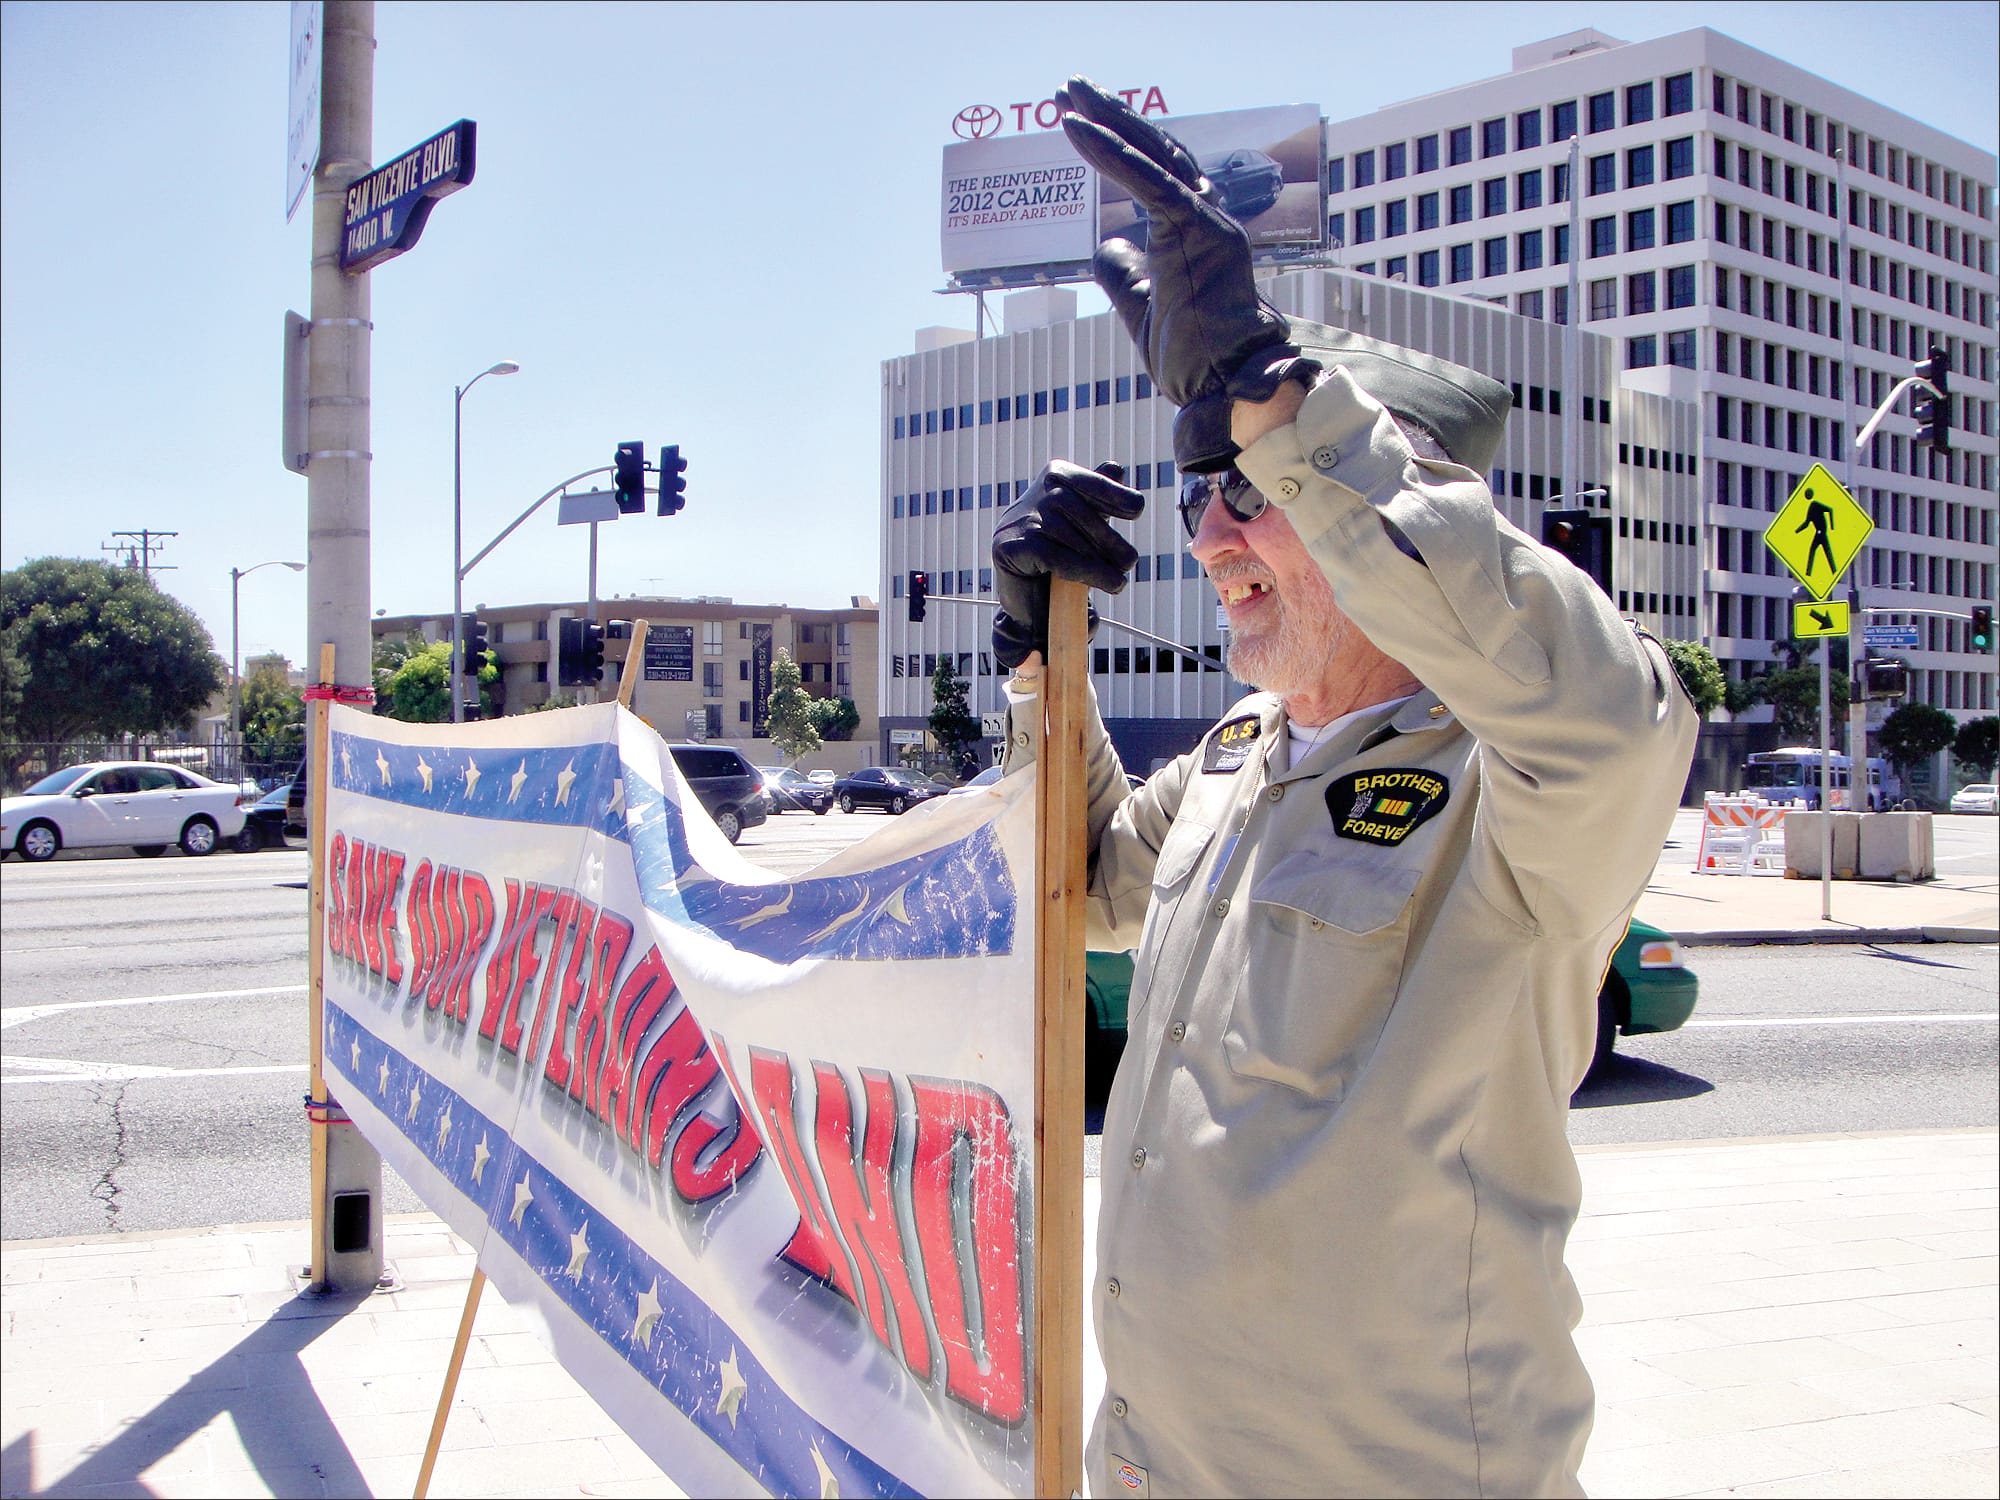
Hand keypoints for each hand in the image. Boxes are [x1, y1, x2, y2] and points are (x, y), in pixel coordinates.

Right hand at [991, 461, 1141, 670]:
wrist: (1026, 594)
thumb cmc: (1061, 550)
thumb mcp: (1083, 522)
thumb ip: (1098, 496)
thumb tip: (1116, 467)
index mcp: (1056, 475)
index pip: (1091, 482)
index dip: (1115, 494)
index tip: (1136, 510)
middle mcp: (1037, 492)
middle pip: (1080, 511)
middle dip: (1109, 539)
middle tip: (1129, 562)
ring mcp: (1020, 519)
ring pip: (1069, 537)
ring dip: (1101, 562)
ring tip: (1119, 580)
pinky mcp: (1010, 547)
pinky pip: (1056, 557)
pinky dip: (1088, 572)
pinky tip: (1111, 583)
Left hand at [1058, 76, 1310, 470]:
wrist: (1223, 386)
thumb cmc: (1193, 357)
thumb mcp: (1142, 309)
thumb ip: (1125, 274)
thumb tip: (1107, 243)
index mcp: (1194, 232)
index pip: (1156, 172)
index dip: (1121, 143)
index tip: (1080, 121)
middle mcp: (1206, 217)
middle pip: (1155, 150)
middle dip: (1112, 115)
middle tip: (1069, 88)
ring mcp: (1206, 221)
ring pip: (1153, 155)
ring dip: (1108, 119)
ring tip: (1069, 93)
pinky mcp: (1199, 231)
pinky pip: (1149, 181)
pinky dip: (1112, 152)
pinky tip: (1078, 129)